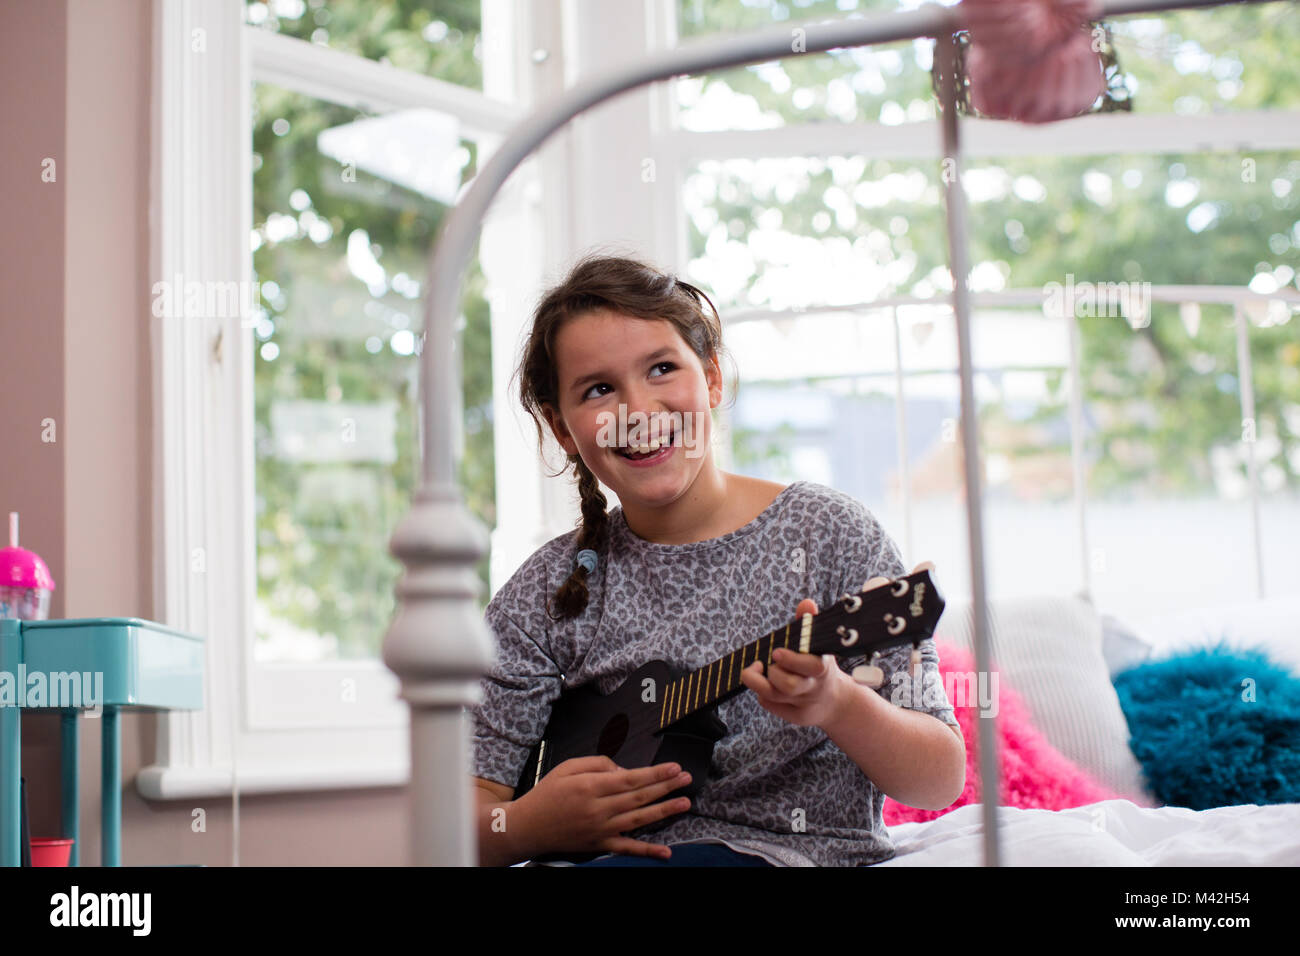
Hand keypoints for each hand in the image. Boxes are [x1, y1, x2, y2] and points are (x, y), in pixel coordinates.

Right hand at [513, 756, 692, 860]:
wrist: (528, 826)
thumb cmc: (547, 793)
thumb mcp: (568, 767)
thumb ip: (597, 763)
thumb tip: (623, 769)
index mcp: (591, 786)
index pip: (631, 779)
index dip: (655, 773)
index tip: (674, 767)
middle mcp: (598, 809)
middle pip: (639, 797)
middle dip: (666, 786)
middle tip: (686, 778)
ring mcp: (600, 830)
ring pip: (639, 820)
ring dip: (664, 811)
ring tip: (685, 803)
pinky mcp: (599, 845)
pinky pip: (627, 849)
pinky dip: (647, 852)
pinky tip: (666, 852)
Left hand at [739, 561, 935, 729]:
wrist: (836, 701)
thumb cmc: (820, 666)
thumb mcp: (819, 645)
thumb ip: (809, 624)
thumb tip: (807, 603)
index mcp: (822, 668)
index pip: (810, 667)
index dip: (792, 660)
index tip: (777, 651)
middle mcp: (813, 689)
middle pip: (790, 685)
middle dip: (773, 672)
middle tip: (768, 662)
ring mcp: (804, 705)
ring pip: (774, 696)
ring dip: (759, 681)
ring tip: (757, 669)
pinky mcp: (794, 716)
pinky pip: (769, 705)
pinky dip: (762, 693)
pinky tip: (765, 683)